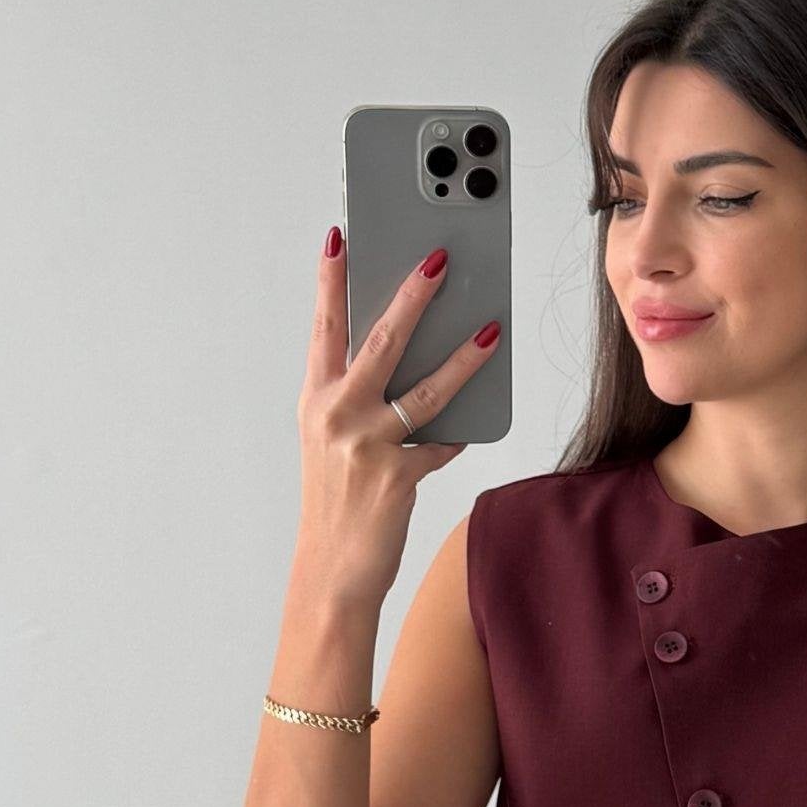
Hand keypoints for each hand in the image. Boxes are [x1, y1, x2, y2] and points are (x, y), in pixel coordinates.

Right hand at [295, 231, 500, 605]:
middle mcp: (336, 414)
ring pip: (424, 388)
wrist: (332, 569)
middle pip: (381, 339)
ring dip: (463, 357)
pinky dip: (456, 436)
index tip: (340, 237)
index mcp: (316, 399)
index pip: (325, 327)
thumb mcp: (332, 442)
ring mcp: (366, 444)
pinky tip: (470, 428)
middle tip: (439, 259)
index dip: (332, 281)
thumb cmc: (336, 501)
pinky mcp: (396, 476)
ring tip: (491, 330)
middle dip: (413, 294)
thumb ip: (360, 400)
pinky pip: (439, 444)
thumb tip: (408, 361)